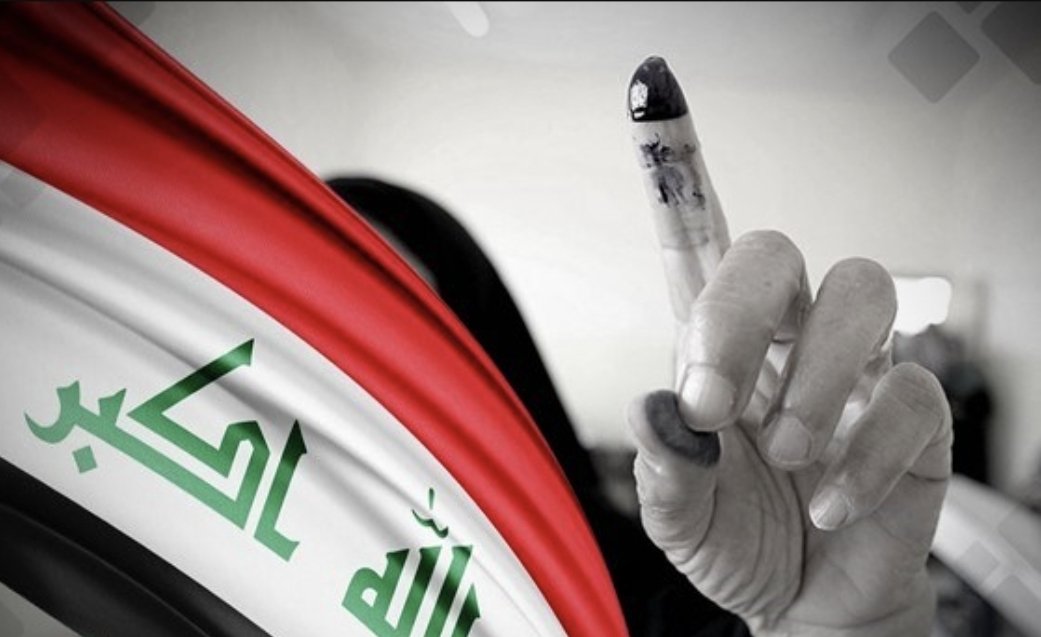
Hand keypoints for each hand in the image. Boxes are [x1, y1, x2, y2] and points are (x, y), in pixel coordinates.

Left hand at [627, 59, 951, 636]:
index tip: (649, 93)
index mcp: (713, 347)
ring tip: (788, 455)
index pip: (694, 240)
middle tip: (715, 402)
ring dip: (816, 379)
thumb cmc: (735, 541)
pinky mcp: (913, 414)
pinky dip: (865, 455)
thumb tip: (663, 411)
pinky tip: (832, 503)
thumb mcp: (678, 516)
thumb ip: (664, 468)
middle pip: (774, 252)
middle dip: (739, 316)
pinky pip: (909, 394)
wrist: (803, 604)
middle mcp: (782, 338)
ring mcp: (852, 368)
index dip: (676, 165)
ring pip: (862, 291)